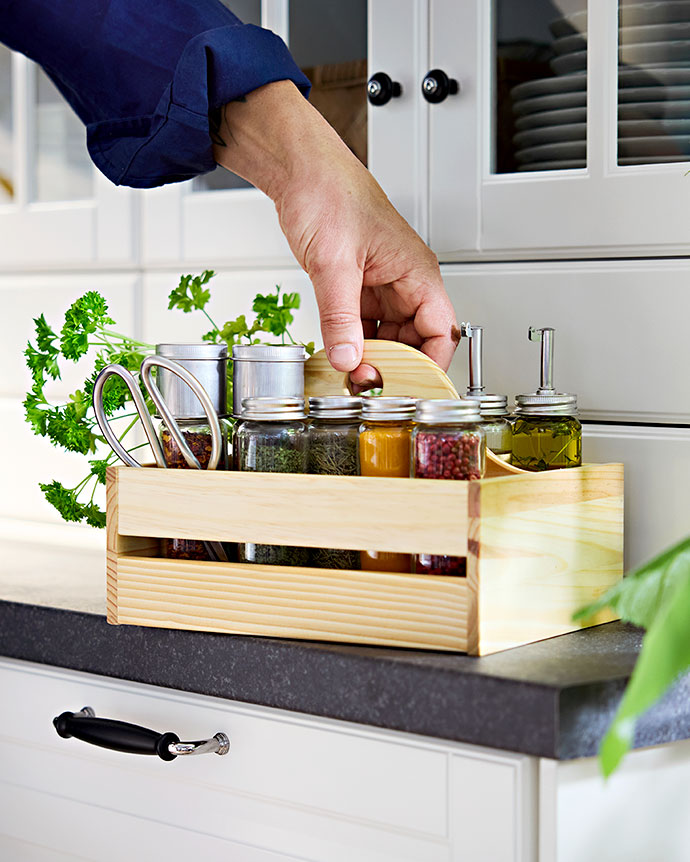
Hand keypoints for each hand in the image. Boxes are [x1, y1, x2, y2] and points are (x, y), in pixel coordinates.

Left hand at [212, 81, 458, 384]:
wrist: (299, 172)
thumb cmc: (329, 194)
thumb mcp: (334, 264)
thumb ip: (339, 317)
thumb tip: (347, 359)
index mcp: (417, 272)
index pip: (441, 331)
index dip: (430, 365)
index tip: (408, 387)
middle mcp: (405, 282)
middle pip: (414, 341)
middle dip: (393, 366)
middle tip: (368, 385)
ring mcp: (382, 286)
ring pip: (388, 337)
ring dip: (371, 358)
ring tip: (350, 375)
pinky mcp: (359, 288)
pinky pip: (363, 326)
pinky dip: (353, 344)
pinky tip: (339, 355)